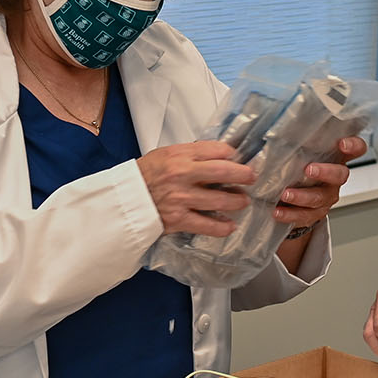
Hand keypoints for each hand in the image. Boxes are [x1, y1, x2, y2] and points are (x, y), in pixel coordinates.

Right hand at [137, 142, 257, 236]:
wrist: (125, 199)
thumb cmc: (145, 175)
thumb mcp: (165, 154)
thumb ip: (191, 154)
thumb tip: (217, 155)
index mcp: (179, 156)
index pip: (217, 150)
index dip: (233, 154)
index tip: (239, 159)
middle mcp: (182, 175)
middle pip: (224, 172)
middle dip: (244, 175)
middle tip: (252, 177)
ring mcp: (182, 198)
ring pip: (220, 200)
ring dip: (237, 201)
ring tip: (242, 201)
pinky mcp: (179, 219)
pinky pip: (207, 225)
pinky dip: (222, 227)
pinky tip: (230, 225)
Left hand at [273, 136, 367, 229]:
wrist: (295, 198)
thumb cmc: (298, 169)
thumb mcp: (298, 153)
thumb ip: (291, 146)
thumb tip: (266, 140)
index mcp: (336, 158)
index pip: (356, 149)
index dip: (353, 146)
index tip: (342, 144)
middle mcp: (335, 179)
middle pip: (340, 175)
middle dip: (326, 172)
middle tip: (309, 170)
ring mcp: (327, 197)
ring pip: (319, 198)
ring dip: (302, 196)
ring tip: (286, 194)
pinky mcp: (314, 214)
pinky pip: (304, 216)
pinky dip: (290, 214)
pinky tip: (278, 211)